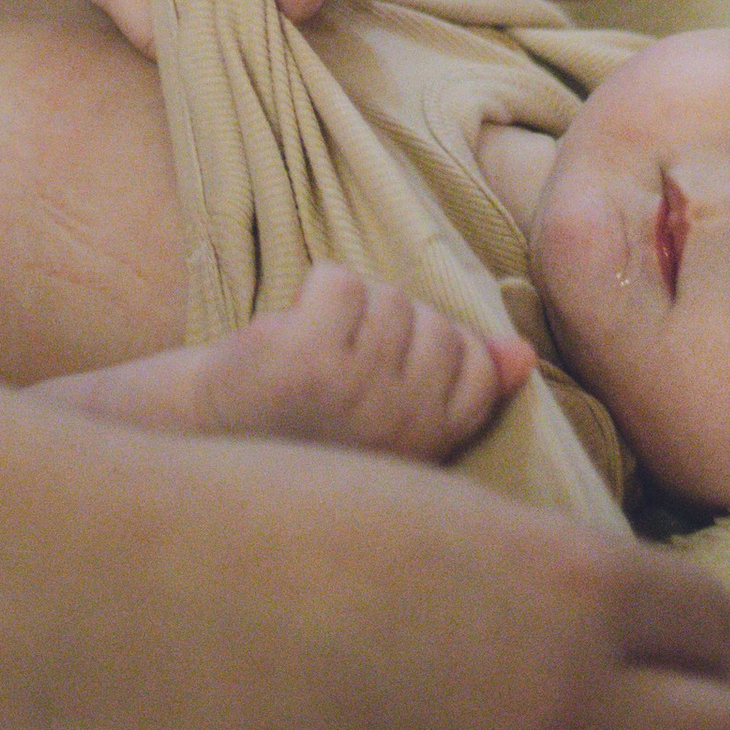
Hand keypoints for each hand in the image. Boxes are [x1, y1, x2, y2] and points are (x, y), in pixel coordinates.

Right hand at [90, 428, 729, 729]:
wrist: (128, 593)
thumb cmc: (269, 506)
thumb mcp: (435, 499)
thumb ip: (534, 568)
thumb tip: (599, 616)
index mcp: (570, 588)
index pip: (721, 630)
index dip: (696, 630)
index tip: (663, 632)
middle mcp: (557, 708)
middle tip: (691, 729)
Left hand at [188, 265, 535, 457]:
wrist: (205, 436)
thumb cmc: (305, 425)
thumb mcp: (395, 421)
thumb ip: (464, 390)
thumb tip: (524, 354)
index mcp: (427, 448)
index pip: (477, 366)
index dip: (433, 350)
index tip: (388, 372)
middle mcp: (400, 427)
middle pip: (434, 323)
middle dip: (387, 328)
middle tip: (342, 367)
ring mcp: (354, 392)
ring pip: (388, 299)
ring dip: (348, 313)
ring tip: (316, 357)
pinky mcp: (305, 358)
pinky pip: (342, 281)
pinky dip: (312, 292)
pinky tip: (290, 335)